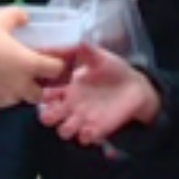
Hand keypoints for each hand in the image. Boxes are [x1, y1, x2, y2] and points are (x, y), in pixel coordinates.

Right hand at [0, 6, 66, 106]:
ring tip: (7, 76)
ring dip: (18, 90)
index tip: (51, 59)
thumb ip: (15, 16)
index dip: (57, 64)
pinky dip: (1, 93)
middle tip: (30, 74)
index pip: (56, 69)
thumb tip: (24, 16)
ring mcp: (7, 97)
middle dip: (38, 85)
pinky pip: (2, 100)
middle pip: (40, 93)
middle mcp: (22, 85)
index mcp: (29, 65)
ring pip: (20, 98)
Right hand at [38, 43, 161, 144]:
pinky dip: (85, 136)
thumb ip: (86, 50)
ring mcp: (84, 119)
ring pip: (64, 131)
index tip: (49, 92)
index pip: (46, 95)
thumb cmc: (114, 70)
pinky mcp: (97, 128)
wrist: (135, 87)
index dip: (43, 96)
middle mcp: (72, 105)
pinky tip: (91, 128)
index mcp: (69, 88)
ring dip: (66, 129)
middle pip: (49, 117)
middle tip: (59, 110)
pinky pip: (85, 138)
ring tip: (76, 121)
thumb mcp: (99, 57)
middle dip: (49, 117)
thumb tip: (76, 40)